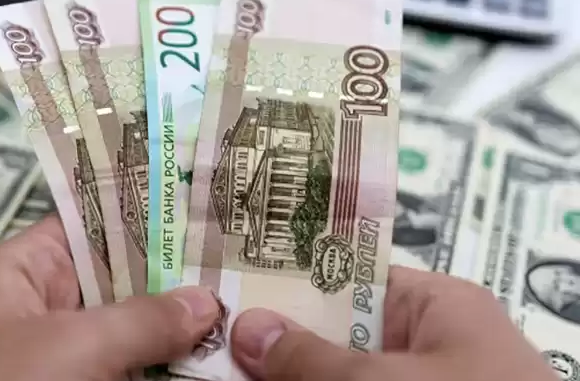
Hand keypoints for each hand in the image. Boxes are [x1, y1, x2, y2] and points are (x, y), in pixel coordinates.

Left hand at [0, 215, 220, 380]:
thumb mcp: (71, 348)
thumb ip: (142, 319)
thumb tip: (206, 301)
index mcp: (20, 273)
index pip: (88, 224)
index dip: (144, 215)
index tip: (204, 215)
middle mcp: (40, 310)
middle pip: (117, 280)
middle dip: (174, 278)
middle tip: (237, 269)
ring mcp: (58, 358)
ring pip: (126, 332)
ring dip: (175, 328)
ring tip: (235, 311)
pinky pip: (125, 370)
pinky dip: (161, 367)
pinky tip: (205, 359)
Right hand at [230, 266, 557, 380]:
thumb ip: (311, 358)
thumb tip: (246, 328)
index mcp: (435, 307)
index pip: (348, 276)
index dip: (288, 279)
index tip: (229, 286)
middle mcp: (422, 347)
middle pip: (331, 333)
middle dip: (274, 339)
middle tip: (211, 338)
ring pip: (331, 376)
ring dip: (282, 373)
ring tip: (218, 367)